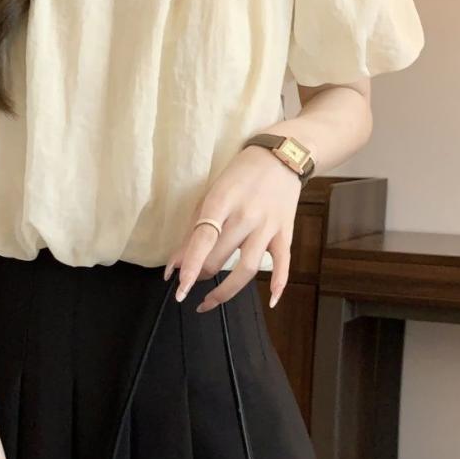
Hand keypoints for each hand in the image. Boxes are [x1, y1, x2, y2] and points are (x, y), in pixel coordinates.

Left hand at [163, 145, 300, 312]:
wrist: (281, 156)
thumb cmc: (238, 176)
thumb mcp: (210, 195)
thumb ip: (191, 231)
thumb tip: (174, 265)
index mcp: (221, 202)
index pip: (203, 240)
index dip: (190, 267)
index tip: (180, 288)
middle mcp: (245, 216)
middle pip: (221, 258)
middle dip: (201, 275)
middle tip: (192, 280)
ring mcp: (268, 226)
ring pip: (248, 268)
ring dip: (227, 290)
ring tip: (210, 300)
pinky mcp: (285, 232)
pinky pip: (283, 263)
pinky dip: (279, 284)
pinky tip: (272, 302)